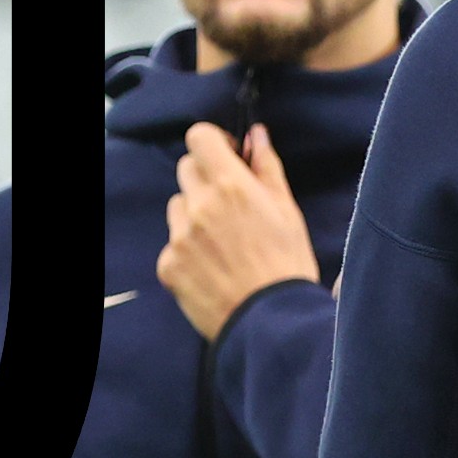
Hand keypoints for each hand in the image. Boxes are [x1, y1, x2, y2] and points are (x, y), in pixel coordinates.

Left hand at [156, 124, 320, 343]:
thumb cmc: (288, 264)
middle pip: (186, 169)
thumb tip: (256, 135)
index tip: (227, 158)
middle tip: (229, 204)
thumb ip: (267, 167)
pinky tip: (212, 267)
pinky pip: (172, 243)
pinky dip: (187, 250)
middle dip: (205, 179)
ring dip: (193, 214)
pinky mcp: (169, 265)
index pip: (199, 137)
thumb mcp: (287, 210)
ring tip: (222, 242)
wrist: (272, 322)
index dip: (213, 143)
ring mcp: (180, 237)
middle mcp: (199, 206)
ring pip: (177, 206)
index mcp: (231, 186)